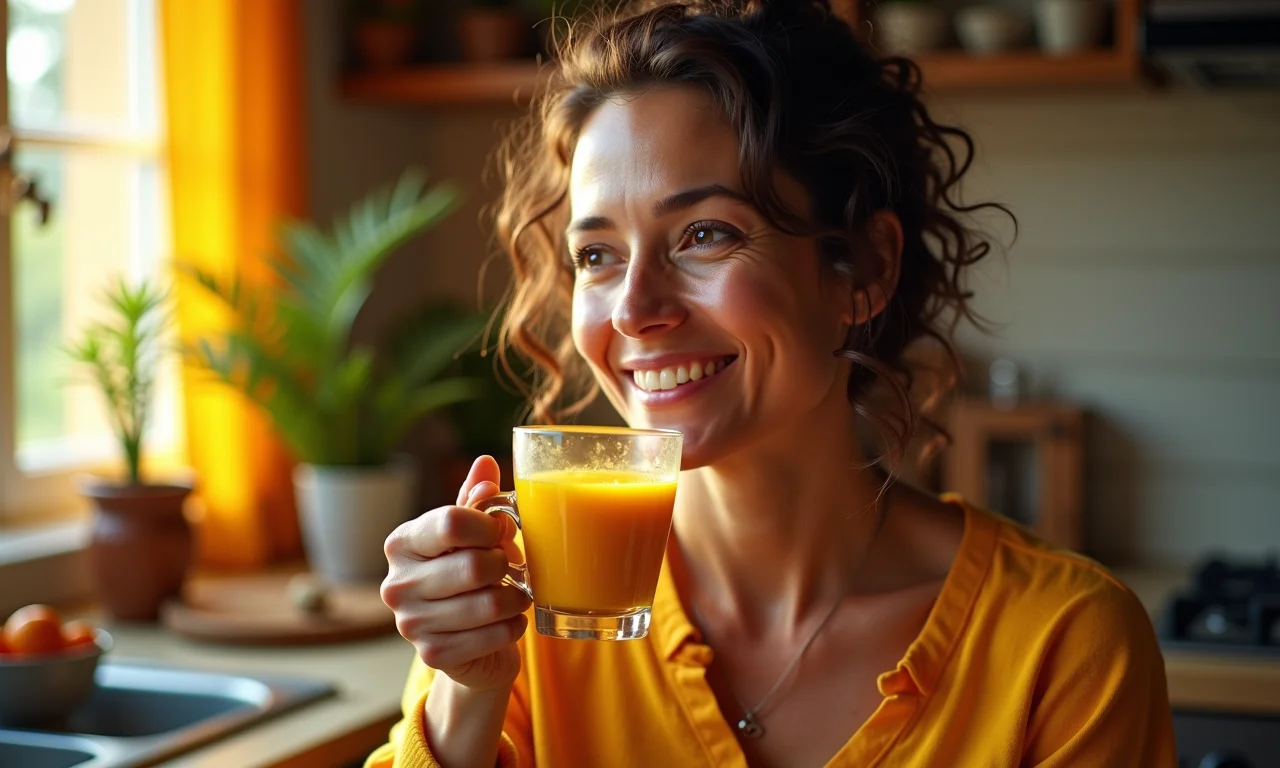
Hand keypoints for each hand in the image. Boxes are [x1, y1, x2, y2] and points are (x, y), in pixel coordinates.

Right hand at [381, 456, 530, 691]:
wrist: (468, 643)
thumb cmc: (470, 576)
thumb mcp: (470, 535)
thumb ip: (476, 501)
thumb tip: (486, 464)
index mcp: (402, 543)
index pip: (452, 522)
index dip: (490, 525)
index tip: (501, 531)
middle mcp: (396, 584)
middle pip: (475, 565)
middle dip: (506, 565)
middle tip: (510, 568)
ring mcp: (410, 624)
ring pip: (489, 603)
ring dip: (516, 598)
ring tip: (515, 594)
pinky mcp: (432, 656)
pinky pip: (495, 635)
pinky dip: (513, 627)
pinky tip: (508, 621)